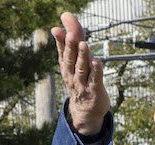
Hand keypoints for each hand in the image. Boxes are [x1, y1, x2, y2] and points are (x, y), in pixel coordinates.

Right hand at [51, 12, 109, 135]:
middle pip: (70, 59)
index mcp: (66, 67)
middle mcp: (72, 75)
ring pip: (82, 69)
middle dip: (70, 46)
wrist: (85, 111)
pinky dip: (96, 70)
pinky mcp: (95, 90)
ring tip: (84, 44)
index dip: (60, 41)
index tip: (57, 29)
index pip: (63, 52)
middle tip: (70, 34)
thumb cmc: (80, 82)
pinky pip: (95, 80)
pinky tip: (97, 61)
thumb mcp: (74, 62)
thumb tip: (61, 22)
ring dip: (83, 56)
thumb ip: (70, 42)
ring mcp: (83, 83)